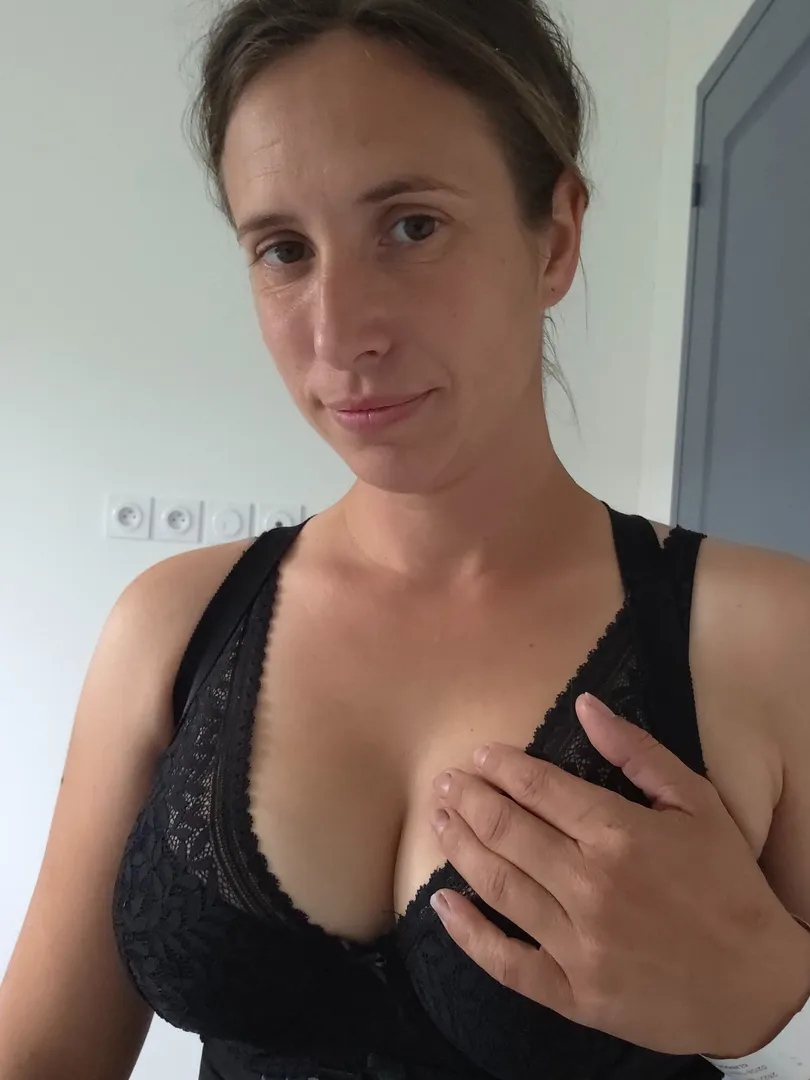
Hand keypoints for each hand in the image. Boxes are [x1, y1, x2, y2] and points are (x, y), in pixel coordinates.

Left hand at [429, 693, 809, 1057]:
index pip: (539, 789)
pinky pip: (506, 962)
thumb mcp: (698, 803)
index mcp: (619, 835)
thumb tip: (585, 704)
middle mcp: (590, 886)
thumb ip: (637, 751)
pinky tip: (440, 904)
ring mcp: (578, 944)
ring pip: (497, 886)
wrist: (761, 986)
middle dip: (468, 799)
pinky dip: (467, 933)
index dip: (502, 767)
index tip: (480, 756)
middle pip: (506, 831)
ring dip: (459, 847)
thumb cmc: (730, 886)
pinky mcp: (574, 994)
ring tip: (437, 820)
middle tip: (444, 782)